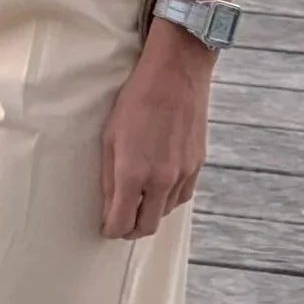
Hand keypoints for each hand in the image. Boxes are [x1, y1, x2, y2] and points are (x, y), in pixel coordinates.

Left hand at [101, 19, 212, 237]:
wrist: (175, 74)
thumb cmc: (136, 101)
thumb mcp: (110, 137)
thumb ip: (109, 177)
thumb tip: (109, 206)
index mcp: (133, 174)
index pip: (122, 224)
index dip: (111, 229)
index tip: (106, 226)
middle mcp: (161, 180)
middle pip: (146, 227)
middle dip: (131, 229)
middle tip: (121, 221)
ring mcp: (183, 174)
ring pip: (166, 213)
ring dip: (151, 213)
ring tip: (139, 200)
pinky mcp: (198, 165)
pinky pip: (183, 196)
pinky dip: (169, 199)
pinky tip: (159, 187)